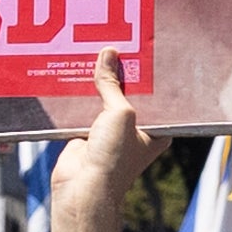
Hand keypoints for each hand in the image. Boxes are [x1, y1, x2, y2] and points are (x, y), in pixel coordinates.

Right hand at [51, 54, 162, 226]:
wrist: (82, 189)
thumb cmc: (113, 158)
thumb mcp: (120, 114)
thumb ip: (112, 84)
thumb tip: (108, 53)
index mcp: (156, 130)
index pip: (157, 96)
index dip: (151, 76)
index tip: (144, 50)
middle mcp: (135, 130)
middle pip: (129, 94)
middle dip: (121, 74)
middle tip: (118, 42)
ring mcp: (110, 132)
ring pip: (104, 99)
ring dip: (98, 82)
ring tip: (94, 50)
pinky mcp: (87, 133)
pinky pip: (83, 107)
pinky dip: (79, 94)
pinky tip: (74, 72)